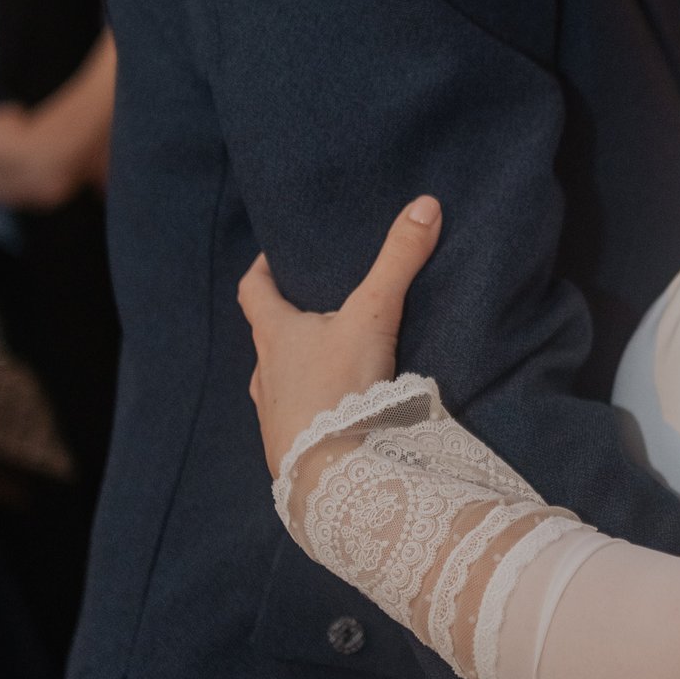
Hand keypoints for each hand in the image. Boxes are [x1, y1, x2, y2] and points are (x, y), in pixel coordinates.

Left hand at [240, 198, 443, 484]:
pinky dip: (313, 410)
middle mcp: (264, 373)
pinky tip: (339, 414)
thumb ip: (398, 262)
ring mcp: (273, 414)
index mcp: (274, 335)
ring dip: (301, 370)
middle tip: (317, 308)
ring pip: (281, 382)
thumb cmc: (339, 388)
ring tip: (333, 363)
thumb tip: (425, 204)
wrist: (329, 474)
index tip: (273, 258)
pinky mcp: (289, 449)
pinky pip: (297, 420)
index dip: (261, 271)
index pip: (253, 291)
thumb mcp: (373, 316)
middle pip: (269, 337)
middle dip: (290, 322)